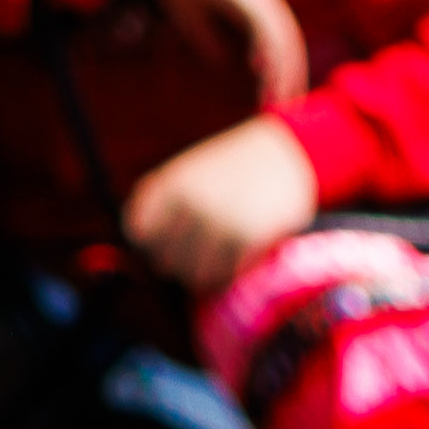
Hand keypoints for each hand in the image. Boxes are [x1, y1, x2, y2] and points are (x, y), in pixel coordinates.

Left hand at [120, 108, 325, 296]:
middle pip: (162, 259)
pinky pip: (223, 276)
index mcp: (171, 182)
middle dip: (175, 262)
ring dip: (201, 274)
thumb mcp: (194, 169)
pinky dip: (226, 275)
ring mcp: (216, 222)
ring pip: (191, 275)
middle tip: (195, 256)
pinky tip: (235, 260)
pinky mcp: (245, 240)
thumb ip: (167, 202)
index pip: (136, 231)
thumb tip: (143, 244)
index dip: (147, 243)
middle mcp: (189, 202)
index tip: (163, 243)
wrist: (291, 151)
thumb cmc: (238, 164)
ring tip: (215, 260)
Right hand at [151, 0, 313, 109]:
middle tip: (288, 108)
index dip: (279, 70)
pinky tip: (259, 69)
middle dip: (290, 76)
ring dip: (283, 70)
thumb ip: (208, 37)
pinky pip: (265, 26)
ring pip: (282, 38)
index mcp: (251, 2)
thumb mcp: (190, 13)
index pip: (275, 42)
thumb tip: (224, 62)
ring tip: (278, 100)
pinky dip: (267, 49)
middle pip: (287, 44)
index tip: (274, 98)